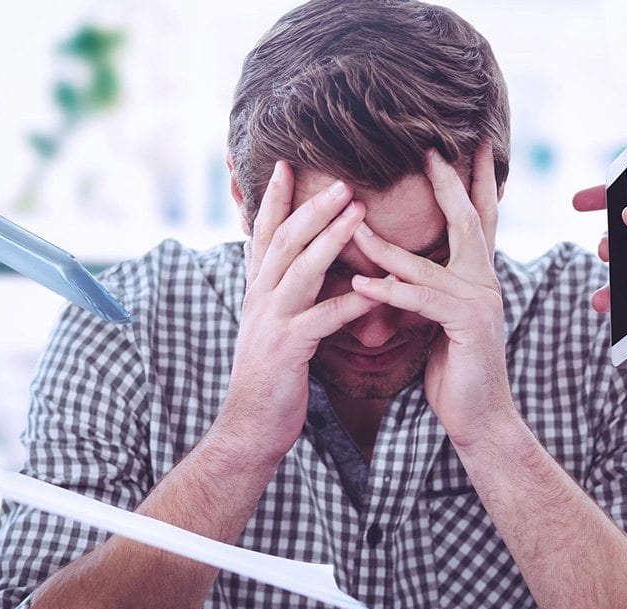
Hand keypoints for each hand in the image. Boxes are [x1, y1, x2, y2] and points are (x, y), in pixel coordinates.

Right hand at [219, 161, 377, 462]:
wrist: (249, 427)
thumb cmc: (271, 376)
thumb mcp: (273, 326)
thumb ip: (285, 295)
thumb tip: (301, 267)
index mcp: (257, 290)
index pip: (264, 234)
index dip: (274, 199)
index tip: (287, 164)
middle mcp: (260, 298)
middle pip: (285, 241)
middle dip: (312, 207)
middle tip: (342, 179)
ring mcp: (271, 322)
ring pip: (301, 270)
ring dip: (330, 239)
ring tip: (359, 213)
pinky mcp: (288, 349)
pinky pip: (323, 319)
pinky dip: (351, 302)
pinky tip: (377, 290)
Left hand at [349, 145, 514, 447]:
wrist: (479, 418)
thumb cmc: (454, 370)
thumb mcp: (438, 320)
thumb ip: (426, 289)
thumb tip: (396, 266)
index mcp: (479, 276)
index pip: (478, 218)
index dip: (473, 181)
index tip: (468, 145)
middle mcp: (485, 282)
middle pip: (468, 220)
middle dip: (449, 183)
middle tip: (430, 149)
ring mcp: (480, 302)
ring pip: (427, 263)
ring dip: (385, 246)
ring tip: (352, 225)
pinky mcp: (466, 325)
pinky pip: (421, 301)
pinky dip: (388, 292)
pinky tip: (360, 285)